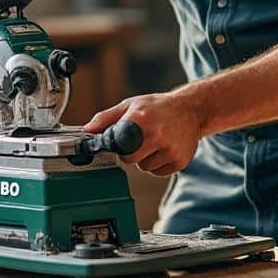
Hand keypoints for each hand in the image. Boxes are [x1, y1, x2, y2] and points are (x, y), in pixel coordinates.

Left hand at [84, 93, 203, 176]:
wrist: (191, 110)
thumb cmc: (158, 107)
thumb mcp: (130, 105)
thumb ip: (106, 118)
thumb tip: (87, 131)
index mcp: (140, 119)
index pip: (118, 146)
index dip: (118, 144)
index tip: (122, 140)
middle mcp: (157, 135)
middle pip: (129, 159)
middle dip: (131, 152)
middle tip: (140, 139)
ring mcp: (170, 149)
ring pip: (144, 167)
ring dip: (145, 158)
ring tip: (155, 142)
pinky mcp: (180, 161)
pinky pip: (158, 172)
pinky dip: (158, 164)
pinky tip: (164, 149)